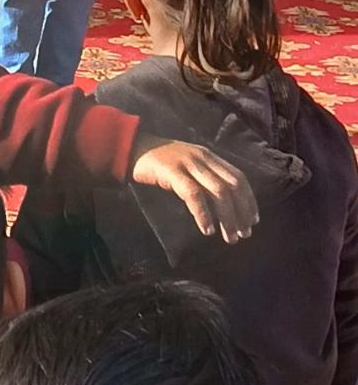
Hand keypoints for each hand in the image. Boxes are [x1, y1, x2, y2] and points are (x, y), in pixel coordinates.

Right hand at [131, 136, 258, 243]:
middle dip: (242, 212)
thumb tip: (223, 207)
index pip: (238, 177)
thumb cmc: (160, 162)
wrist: (132, 147)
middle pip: (232, 186)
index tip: (253, 220)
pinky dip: (203, 213)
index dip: (249, 200)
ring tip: (229, 237)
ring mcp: (188, 163)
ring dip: (228, 217)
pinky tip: (207, 229)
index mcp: (209, 156)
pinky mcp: (172, 171)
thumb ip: (204, 178)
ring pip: (218, 191)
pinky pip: (193, 194)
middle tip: (244, 234)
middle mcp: (203, 158)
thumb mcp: (188, 166)